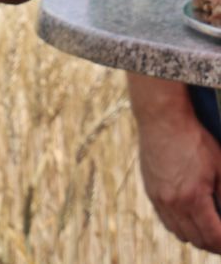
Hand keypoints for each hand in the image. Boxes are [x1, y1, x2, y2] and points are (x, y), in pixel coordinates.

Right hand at [132, 76, 220, 252]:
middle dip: (213, 244)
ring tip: (209, 232)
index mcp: (192, 198)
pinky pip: (165, 220)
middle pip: (195, 239)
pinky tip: (191, 219)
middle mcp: (171, 202)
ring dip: (196, 237)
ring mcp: (158, 197)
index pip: (213, 236)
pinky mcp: (150, 190)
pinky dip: (180, 225)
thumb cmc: (195, 140)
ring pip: (179, 232)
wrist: (162, 119)